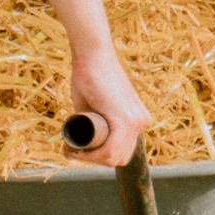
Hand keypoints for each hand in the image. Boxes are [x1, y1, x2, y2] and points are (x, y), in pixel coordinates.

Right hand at [68, 46, 151, 168]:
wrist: (93, 55)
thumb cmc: (90, 76)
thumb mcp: (97, 107)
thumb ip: (98, 121)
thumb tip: (89, 141)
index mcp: (139, 120)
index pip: (120, 152)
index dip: (97, 156)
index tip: (78, 149)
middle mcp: (142, 122)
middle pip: (117, 158)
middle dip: (93, 159)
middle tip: (74, 149)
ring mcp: (136, 121)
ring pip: (112, 157)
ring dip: (90, 158)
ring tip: (73, 149)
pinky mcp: (126, 119)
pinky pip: (110, 151)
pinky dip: (93, 155)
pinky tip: (79, 151)